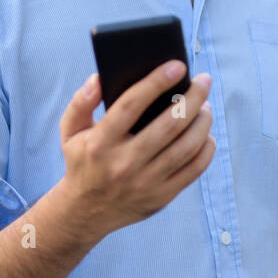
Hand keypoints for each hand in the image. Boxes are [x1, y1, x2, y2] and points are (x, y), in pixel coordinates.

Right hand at [58, 61, 214, 236]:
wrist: (85, 212)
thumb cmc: (82, 161)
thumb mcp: (70, 131)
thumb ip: (81, 102)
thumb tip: (99, 78)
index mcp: (100, 143)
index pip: (131, 104)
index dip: (156, 82)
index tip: (178, 65)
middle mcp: (124, 163)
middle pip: (169, 125)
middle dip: (193, 98)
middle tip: (204, 80)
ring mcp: (145, 182)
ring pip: (186, 147)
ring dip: (203, 121)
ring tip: (206, 106)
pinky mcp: (162, 196)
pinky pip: (194, 169)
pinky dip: (206, 148)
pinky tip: (206, 133)